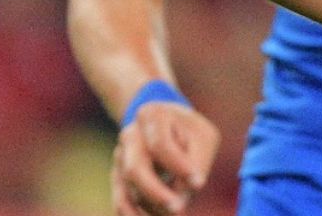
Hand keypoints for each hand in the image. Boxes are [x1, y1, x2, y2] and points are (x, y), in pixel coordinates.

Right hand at [112, 101, 218, 215]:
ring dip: (152, 208)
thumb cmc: (189, 133)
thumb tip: (181, 196)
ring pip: (128, 189)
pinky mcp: (118, 177)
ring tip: (176, 213)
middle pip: (134, 169)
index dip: (178, 167)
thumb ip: (196, 163)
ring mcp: (121, 156)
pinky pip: (120, 201)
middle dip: (156, 193)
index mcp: (151, 116)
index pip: (160, 145)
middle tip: (178, 209)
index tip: (199, 183)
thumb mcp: (202, 138)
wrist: (168, 126)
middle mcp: (130, 135)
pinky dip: (133, 215)